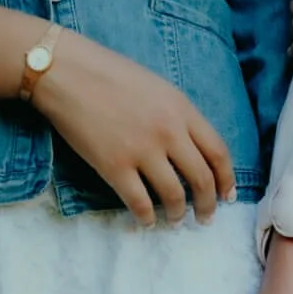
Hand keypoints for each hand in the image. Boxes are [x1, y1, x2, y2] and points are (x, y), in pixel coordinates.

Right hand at [34, 32, 235, 225]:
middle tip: (205, 219)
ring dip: (177, 216)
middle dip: (207, 206)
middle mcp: (167, 131)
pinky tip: (146, 222)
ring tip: (174, 222)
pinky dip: (146, 219)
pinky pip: (139, 204)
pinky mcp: (114, 166)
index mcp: (181, 109)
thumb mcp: (156, 87)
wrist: (66, 71)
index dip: (226, 180)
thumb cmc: (109, 74)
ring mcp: (141, 150)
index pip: (218, 153)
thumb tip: (191, 151)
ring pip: (173, 197)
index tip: (226, 196)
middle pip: (201, 180)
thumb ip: (177, 116)